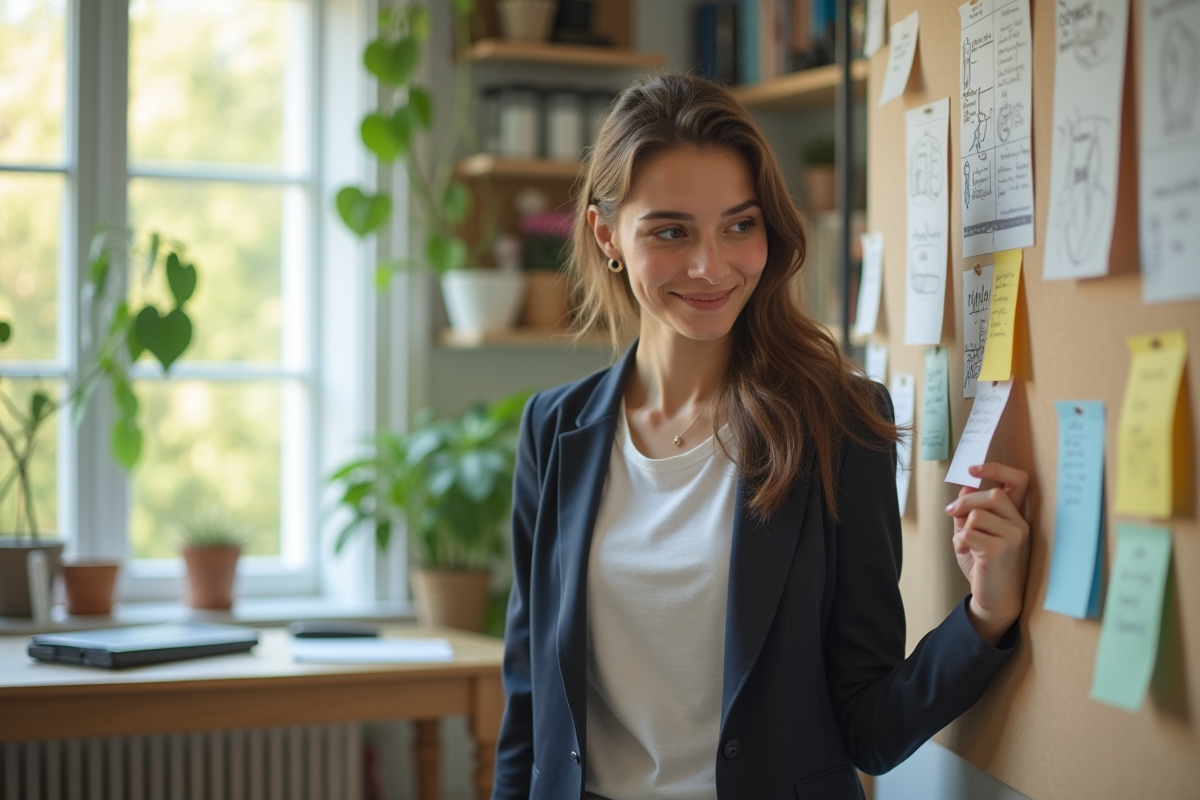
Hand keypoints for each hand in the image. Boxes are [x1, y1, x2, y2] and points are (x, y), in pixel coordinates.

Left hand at [944, 462, 1030, 645]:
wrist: (994, 599)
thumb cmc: (985, 567)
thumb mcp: (975, 534)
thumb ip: (971, 512)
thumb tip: (966, 486)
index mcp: (1017, 517)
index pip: (1019, 480)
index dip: (997, 468)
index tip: (972, 469)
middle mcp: (1021, 524)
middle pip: (991, 494)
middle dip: (965, 502)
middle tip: (950, 513)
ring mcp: (1014, 536)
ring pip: (977, 514)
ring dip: (962, 529)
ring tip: (966, 545)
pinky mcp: (1001, 549)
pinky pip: (969, 532)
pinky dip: (960, 542)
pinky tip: (967, 554)